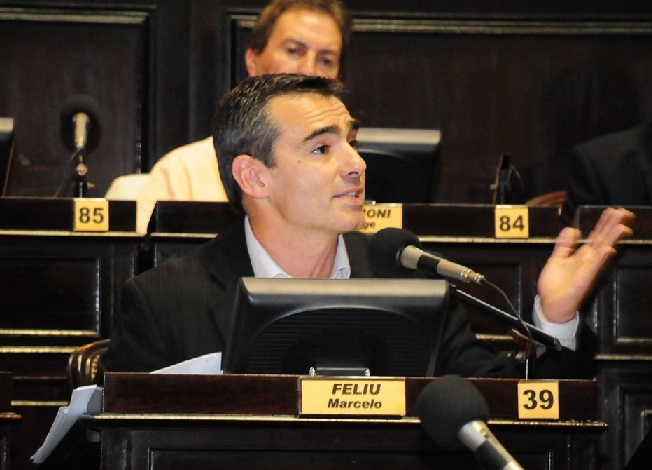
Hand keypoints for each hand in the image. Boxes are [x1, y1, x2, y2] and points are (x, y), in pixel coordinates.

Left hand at [538, 207, 634, 323]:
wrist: (550, 305)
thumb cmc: (554, 285)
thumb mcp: (556, 259)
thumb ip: (563, 245)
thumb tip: (571, 229)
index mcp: (581, 256)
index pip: (595, 236)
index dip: (604, 223)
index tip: (613, 211)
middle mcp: (587, 261)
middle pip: (602, 240)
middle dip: (612, 226)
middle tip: (624, 212)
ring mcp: (587, 270)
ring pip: (602, 251)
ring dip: (612, 239)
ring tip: (623, 227)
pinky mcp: (583, 280)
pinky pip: (593, 267)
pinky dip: (600, 258)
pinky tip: (608, 248)